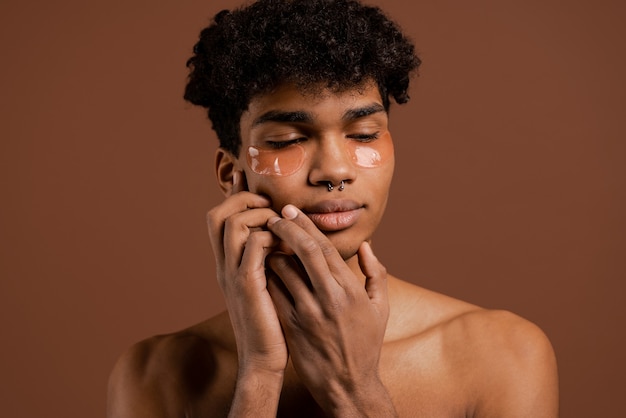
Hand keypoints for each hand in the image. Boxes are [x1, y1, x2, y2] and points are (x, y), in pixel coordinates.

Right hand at [206, 171, 286, 375]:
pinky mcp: (247, 285)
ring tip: (280, 225)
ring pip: (232, 224)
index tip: (245, 178)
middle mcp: (224, 266)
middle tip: (267, 204)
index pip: (220, 221)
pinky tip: (287, 245)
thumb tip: (280, 239)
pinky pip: (253, 245)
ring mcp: (233, 275)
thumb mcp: (265, 287)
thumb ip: (266, 262)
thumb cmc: (271, 324)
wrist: (264, 359)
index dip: (231, 195)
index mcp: (228, 265)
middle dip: (242, 201)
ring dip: (259, 216)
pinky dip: (270, 237)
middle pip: (217, 215)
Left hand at [265, 204, 394, 414]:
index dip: (306, 225)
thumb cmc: (366, 344)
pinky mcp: (292, 327)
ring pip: (284, 270)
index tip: (292, 211)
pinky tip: (263, 267)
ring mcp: (308, 313)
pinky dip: (267, 276)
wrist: (348, 385)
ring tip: (266, 240)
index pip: (325, 248)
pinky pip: (274, 293)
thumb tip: (367, 246)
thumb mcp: (381, 308)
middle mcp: (329, 298)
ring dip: (274, 251)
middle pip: (305, 252)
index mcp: (350, 290)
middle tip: (275, 215)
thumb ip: (376, 273)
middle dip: (287, 228)